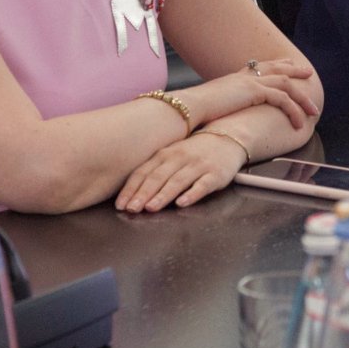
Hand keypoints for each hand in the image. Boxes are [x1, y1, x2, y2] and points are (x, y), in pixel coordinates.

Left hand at [114, 129, 245, 212]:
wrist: (228, 138)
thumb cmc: (194, 152)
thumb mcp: (172, 155)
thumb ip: (154, 171)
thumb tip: (130, 195)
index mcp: (165, 154)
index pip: (144, 172)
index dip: (131, 189)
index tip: (120, 205)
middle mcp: (180, 158)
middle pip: (158, 177)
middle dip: (143, 193)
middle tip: (131, 209)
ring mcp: (199, 165)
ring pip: (178, 181)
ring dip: (163, 195)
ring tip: (151, 208)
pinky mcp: (216, 174)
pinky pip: (203, 185)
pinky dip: (192, 194)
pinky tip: (182, 203)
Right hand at [173, 59, 318, 131]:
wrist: (187, 108)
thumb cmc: (193, 111)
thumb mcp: (210, 106)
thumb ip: (220, 106)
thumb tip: (218, 116)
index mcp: (234, 78)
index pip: (258, 66)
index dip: (275, 64)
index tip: (287, 64)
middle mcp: (244, 76)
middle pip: (276, 69)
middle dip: (295, 71)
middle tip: (308, 72)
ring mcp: (250, 82)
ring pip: (286, 85)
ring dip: (302, 98)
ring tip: (313, 110)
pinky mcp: (254, 92)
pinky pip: (283, 99)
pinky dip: (294, 110)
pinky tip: (300, 122)